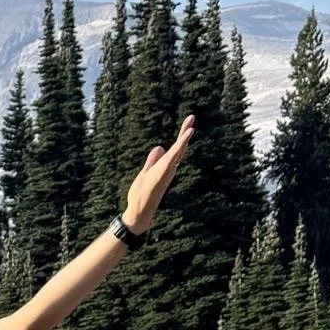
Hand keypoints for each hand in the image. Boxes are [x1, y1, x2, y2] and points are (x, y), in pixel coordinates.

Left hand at [121, 114, 195, 233]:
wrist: (138, 211)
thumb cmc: (142, 194)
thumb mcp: (146, 172)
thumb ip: (152, 160)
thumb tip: (159, 147)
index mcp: (165, 166)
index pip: (174, 148)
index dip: (181, 136)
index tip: (188, 122)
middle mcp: (168, 169)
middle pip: (178, 148)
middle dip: (184, 133)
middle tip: (191, 117)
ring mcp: (165, 173)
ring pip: (176, 154)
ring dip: (183, 140)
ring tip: (190, 127)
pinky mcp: (161, 177)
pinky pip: (170, 162)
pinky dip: (175, 152)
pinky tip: (179, 144)